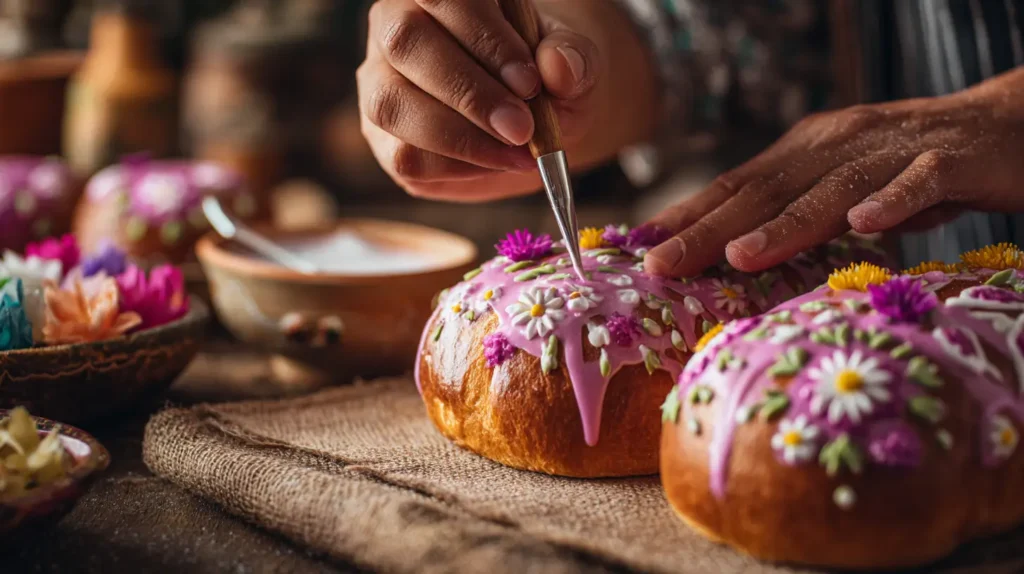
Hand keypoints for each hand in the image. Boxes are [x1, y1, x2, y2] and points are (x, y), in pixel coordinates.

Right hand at [357, 0, 654, 201]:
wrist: (535, 119)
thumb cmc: (546, 77)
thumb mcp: (576, 63)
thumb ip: (573, 58)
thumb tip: (558, 65)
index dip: (484, 37)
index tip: (530, 82)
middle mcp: (397, 27)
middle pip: (405, 42)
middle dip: (468, 91)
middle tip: (521, 127)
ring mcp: (381, 82)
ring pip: (391, 104)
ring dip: (459, 137)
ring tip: (517, 153)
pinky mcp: (384, 138)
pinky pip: (404, 156)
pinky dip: (457, 167)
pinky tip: (496, 164)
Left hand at [644, 67, 1023, 276]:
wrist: (1004, 124)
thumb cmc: (911, 166)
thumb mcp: (841, 189)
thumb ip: (796, 215)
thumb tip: (735, 253)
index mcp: (806, 152)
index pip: (735, 187)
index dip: (686, 217)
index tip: (640, 249)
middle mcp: (837, 144)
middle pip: (764, 191)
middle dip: (707, 229)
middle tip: (660, 264)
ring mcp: (891, 150)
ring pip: (830, 188)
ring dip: (784, 223)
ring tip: (739, 255)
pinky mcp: (950, 160)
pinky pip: (918, 180)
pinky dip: (892, 200)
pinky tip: (865, 223)